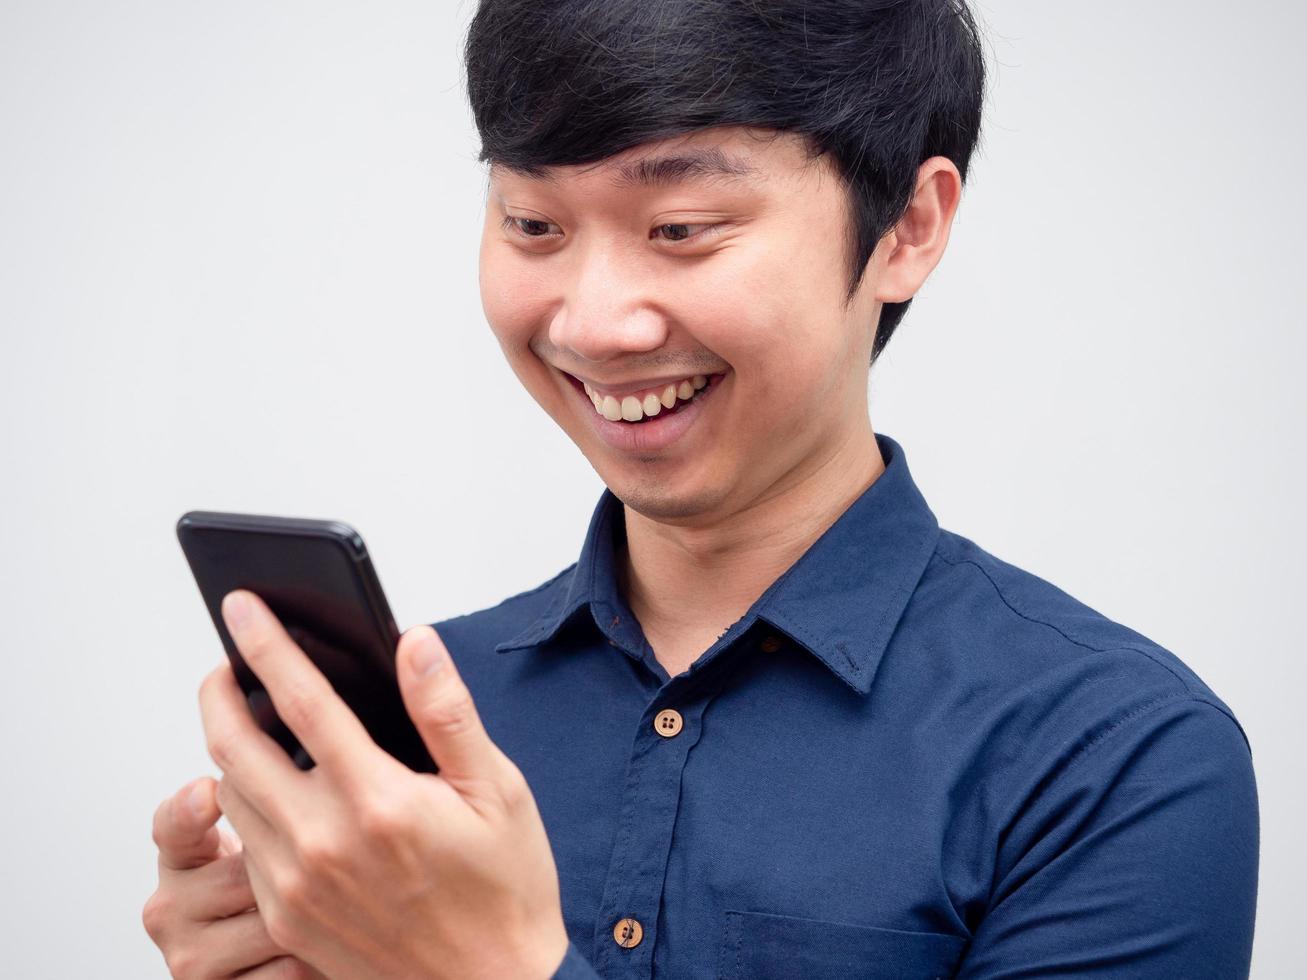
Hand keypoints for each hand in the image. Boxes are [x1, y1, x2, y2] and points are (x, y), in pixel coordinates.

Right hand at [142, 776, 326, 978]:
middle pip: (241, 873)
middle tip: (319, 867)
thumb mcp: (272, 832)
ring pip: (271, 921)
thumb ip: (264, 793)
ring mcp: (188, 957)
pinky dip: (314, 959)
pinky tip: (322, 949)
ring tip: (330, 907)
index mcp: (182, 853)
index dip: (189, 808)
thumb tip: (280, 735)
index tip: (208, 792)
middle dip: (294, 868)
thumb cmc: (291, 880)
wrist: (299, 955)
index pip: (173, 824)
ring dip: (315, 914)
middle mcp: (169, 906)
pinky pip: (285, 970)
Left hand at [198, 589, 569, 979]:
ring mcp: (298, 886)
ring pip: (231, 797)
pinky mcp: (288, 919)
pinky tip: (275, 794)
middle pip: (235, 747)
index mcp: (378, 802)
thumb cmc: (505, 890)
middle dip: (219, 695)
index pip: (302, 702)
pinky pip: (245, 847)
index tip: (242, 607)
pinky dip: (247, 806)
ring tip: (250, 725)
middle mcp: (324, 844)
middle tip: (223, 668)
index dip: (266, 646)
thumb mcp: (498, 791)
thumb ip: (447, 712)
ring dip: (229, 751)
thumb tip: (415, 644)